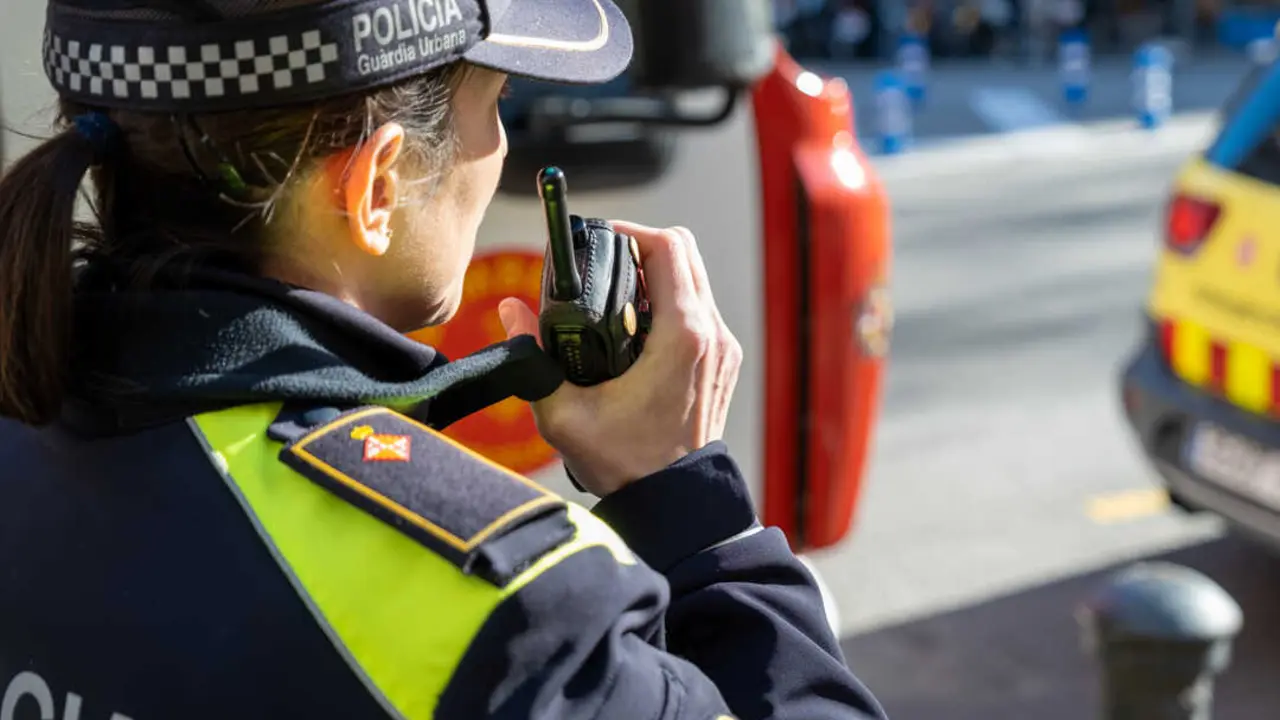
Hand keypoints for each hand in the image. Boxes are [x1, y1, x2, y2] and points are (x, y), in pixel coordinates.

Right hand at [498, 222, 742, 496]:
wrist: (673, 505)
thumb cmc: (626, 465)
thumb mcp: (564, 415)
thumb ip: (535, 360)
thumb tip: (512, 311)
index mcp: (683, 336)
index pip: (667, 248)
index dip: (629, 232)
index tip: (596, 241)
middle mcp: (712, 334)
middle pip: (684, 253)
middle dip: (641, 248)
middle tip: (601, 265)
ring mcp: (724, 348)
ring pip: (695, 279)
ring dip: (657, 275)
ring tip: (614, 295)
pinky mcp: (724, 362)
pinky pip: (700, 309)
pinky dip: (671, 302)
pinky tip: (635, 327)